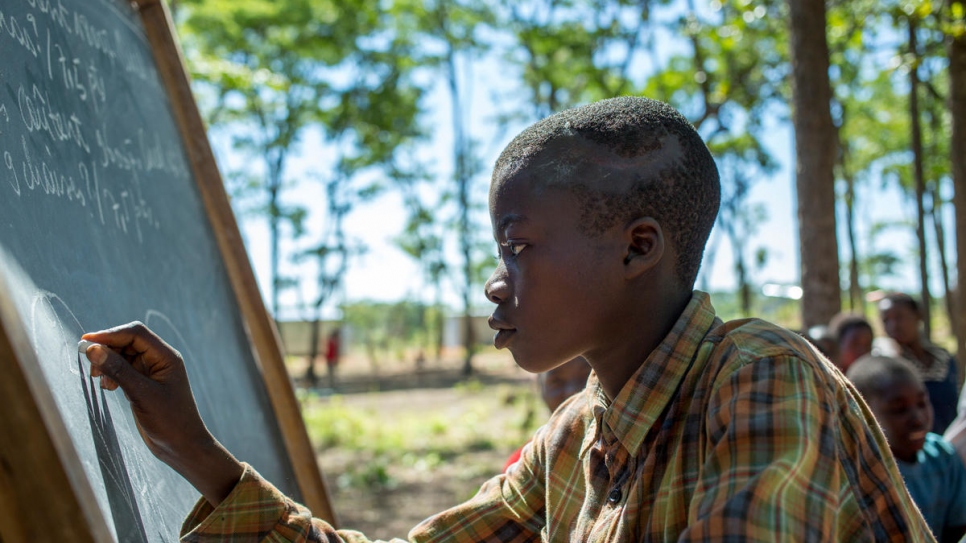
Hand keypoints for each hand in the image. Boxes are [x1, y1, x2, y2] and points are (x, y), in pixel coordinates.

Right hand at [82, 322, 243, 505]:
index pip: (136, 334)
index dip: (110, 334)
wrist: (182, 446)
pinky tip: (107, 387)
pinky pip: (123, 369)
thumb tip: (92, 349)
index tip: (86, 341)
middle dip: (107, 349)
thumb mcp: (142, 395)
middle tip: (89, 364)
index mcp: (166, 357)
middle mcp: (160, 360)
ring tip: (98, 378)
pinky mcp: (143, 384)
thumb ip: (118, 371)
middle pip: (128, 342)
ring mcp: (151, 372)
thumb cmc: (169, 421)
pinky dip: (111, 373)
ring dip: (107, 362)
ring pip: (123, 355)